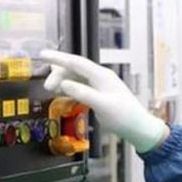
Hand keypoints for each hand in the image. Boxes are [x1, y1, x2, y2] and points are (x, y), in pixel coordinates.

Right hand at [39, 50, 167, 152]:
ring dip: (63, 81)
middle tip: (47, 87)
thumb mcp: (102, 105)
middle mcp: (100, 77)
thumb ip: (82, 93)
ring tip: (51, 90)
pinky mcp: (99, 94)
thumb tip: (63, 84)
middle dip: (58, 74)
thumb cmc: (124, 117)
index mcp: (101, 76)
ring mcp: (100, 85)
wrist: (138, 127)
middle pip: (74, 69)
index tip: (42, 54)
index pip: (76, 62)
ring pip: (76, 78)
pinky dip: (69, 88)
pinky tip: (62, 93)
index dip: (58, 58)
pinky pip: (80, 86)